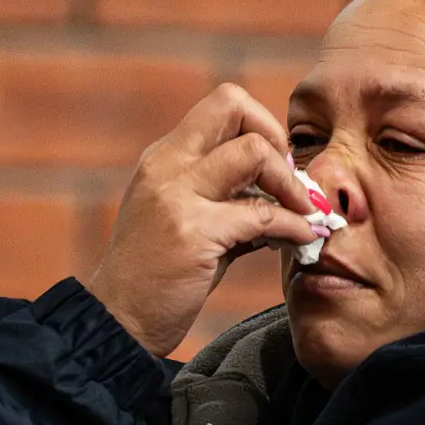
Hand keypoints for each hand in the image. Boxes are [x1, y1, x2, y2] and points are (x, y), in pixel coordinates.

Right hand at [85, 83, 320, 355]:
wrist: (117, 321)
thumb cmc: (156, 277)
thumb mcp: (185, 221)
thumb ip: (227, 199)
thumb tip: (283, 194)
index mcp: (165, 157)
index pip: (223, 103)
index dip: (261, 126)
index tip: (277, 166)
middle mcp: (167, 165)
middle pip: (234, 106)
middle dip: (277, 139)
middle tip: (293, 183)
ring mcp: (177, 196)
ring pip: (254, 153)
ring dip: (293, 183)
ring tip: (307, 213)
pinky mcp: (193, 232)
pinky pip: (263, 215)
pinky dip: (294, 226)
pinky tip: (303, 240)